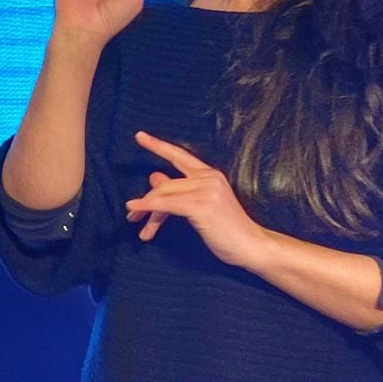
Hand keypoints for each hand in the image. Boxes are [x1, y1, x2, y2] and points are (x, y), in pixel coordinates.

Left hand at [123, 132, 273, 269]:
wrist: (251, 245)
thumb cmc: (228, 230)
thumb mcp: (202, 206)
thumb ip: (180, 191)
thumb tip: (155, 176)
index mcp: (210, 175)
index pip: (179, 156)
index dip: (158, 145)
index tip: (139, 136)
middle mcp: (209, 178)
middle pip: (165, 184)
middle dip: (146, 200)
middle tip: (131, 215)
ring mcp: (206, 190)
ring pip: (164, 195)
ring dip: (145, 210)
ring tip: (135, 222)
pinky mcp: (201, 205)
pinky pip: (166, 204)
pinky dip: (147, 206)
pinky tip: (134, 208)